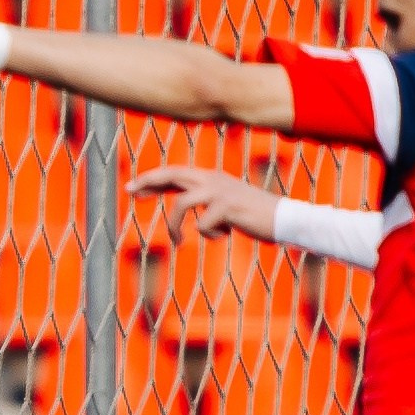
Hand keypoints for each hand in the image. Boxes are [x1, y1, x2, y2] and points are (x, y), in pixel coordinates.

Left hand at [128, 164, 281, 244]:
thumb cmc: (253, 214)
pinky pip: (202, 225)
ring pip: (180, 204)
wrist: (284, 218)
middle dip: (148, 181)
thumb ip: (204, 199)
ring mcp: (219, 192)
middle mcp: (212, 179)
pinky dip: (209, 234)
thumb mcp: (225, 202)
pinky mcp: (227, 207)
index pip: (175, 172)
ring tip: (178, 241)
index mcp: (211, 177)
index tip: (132, 187)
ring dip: (174, 226)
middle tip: (130, 191)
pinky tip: (225, 234)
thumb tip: (180, 205)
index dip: (152, 178)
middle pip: (172, 175)